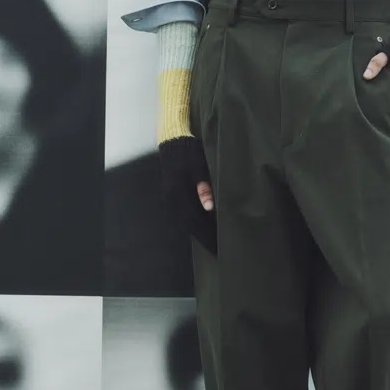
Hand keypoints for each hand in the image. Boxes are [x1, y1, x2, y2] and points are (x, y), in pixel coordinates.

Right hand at [158, 135, 216, 254]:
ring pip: (185, 221)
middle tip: (218, 250)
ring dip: (199, 233)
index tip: (219, 247)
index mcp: (178, 192)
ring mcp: (170, 198)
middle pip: (190, 224)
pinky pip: (183, 215)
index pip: (195, 221)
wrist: (172, 140)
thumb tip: (209, 208)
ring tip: (212, 242)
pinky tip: (202, 228)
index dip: (207, 234)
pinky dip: (193, 224)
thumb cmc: (189, 152)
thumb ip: (204, 186)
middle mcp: (172, 199)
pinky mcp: (171, 195)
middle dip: (204, 238)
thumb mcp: (199, 166)